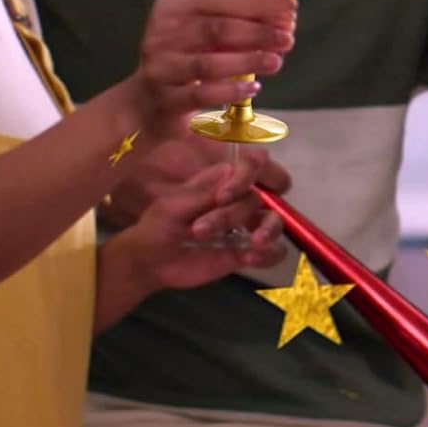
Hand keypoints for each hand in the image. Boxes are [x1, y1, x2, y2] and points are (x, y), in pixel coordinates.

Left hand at [96, 163, 286, 325]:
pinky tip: (250, 259)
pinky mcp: (250, 252)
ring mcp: (248, 227)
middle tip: (201, 231)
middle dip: (235, 213)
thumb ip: (204, 192)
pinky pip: (275, 252)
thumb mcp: (174, 205)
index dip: (248, 176)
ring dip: (268, 230)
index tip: (223, 197)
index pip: (255, 165)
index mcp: (226, 180)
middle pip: (262, 197)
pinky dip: (270, 254)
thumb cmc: (160, 225)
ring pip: (275, 222)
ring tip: (255, 242)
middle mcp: (242, 200)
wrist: (152, 261)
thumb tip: (232, 172)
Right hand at [123, 0, 296, 140]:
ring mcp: (161, 67)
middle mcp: (162, 33)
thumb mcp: (205, 29)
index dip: (259, 2)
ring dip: (248, 61)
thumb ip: (238, 20)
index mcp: (174, 5)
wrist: (147, 99)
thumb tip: (284, 18)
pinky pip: (201, 94)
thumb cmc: (188, 55)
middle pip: (217, 30)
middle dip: (259, 33)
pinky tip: (253, 88)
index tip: (290, 8)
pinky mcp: (165, 98)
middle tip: (288, 38)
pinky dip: (231, 91)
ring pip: (209, 63)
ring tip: (275, 62)